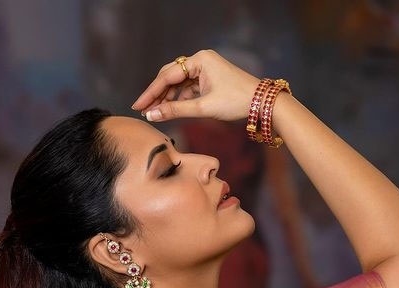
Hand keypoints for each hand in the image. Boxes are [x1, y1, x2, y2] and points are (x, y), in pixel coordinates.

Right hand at [130, 49, 260, 123]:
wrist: (261, 103)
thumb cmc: (236, 102)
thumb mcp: (203, 108)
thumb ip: (176, 110)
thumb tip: (152, 115)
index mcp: (199, 60)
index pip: (167, 76)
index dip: (150, 92)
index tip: (137, 106)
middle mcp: (200, 60)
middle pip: (170, 77)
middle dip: (157, 95)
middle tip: (143, 110)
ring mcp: (205, 69)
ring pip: (178, 84)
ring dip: (167, 98)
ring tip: (154, 113)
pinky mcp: (209, 79)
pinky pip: (188, 88)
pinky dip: (179, 99)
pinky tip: (170, 110)